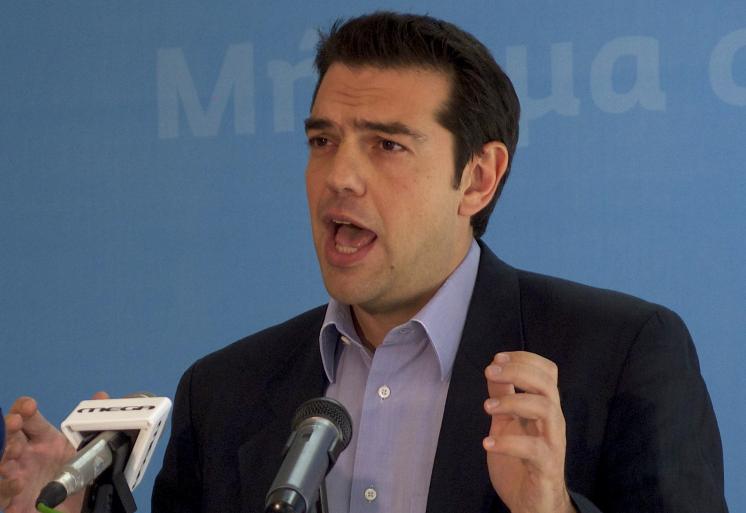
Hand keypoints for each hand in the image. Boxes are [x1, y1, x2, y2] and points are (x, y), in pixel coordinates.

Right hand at [0, 393, 107, 512]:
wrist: (78, 509)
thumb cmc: (79, 476)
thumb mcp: (90, 450)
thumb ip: (96, 423)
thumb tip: (101, 395)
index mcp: (44, 439)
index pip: (28, 418)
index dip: (24, 408)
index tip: (29, 406)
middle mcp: (27, 455)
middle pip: (8, 435)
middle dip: (8, 425)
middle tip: (15, 422)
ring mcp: (17, 476)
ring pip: (0, 461)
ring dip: (2, 453)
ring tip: (13, 452)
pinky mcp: (14, 501)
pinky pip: (2, 493)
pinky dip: (6, 486)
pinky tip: (18, 483)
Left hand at [483, 351, 574, 512]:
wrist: (533, 503)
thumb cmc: (521, 460)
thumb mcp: (507, 423)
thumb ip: (504, 398)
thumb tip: (494, 370)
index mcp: (545, 407)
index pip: (547, 372)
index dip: (524, 359)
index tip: (497, 358)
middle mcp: (553, 421)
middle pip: (548, 384)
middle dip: (518, 372)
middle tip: (490, 372)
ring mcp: (553, 443)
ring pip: (546, 409)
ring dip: (513, 402)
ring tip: (487, 407)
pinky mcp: (547, 466)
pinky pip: (534, 449)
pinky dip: (508, 443)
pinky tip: (487, 443)